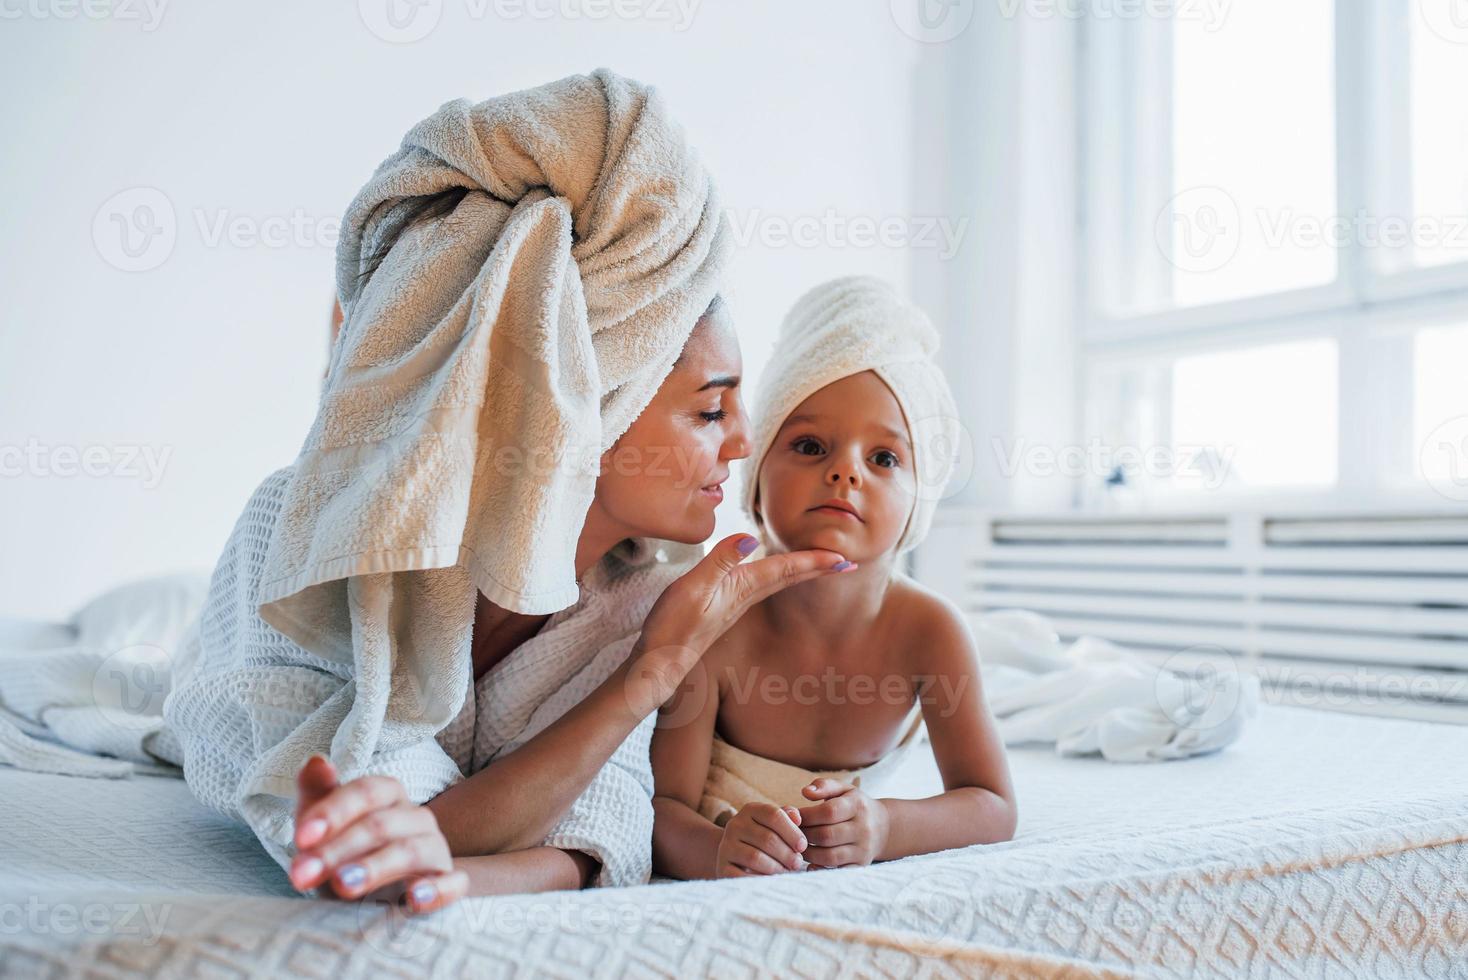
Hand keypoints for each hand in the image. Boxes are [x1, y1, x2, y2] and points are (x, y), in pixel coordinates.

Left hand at [289, 754, 468, 914]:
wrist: (375, 902)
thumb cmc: (346, 858)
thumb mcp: (323, 831)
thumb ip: (317, 795)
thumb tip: (315, 761)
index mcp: (389, 796)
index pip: (367, 791)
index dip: (333, 811)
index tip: (300, 838)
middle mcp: (416, 817)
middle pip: (381, 824)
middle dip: (337, 849)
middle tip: (302, 875)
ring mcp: (436, 850)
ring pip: (410, 852)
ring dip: (375, 867)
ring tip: (342, 885)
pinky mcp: (450, 884)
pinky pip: (452, 883)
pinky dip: (436, 890)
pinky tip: (414, 900)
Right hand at [629, 535, 856, 709]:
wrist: (658, 665)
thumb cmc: (672, 628)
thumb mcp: (693, 588)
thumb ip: (720, 561)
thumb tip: (751, 537)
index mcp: (741, 588)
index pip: (785, 569)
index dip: (814, 560)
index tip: (844, 558)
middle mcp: (743, 597)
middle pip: (788, 577)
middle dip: (817, 568)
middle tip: (847, 563)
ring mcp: (733, 605)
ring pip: (775, 583)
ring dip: (799, 572)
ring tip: (819, 566)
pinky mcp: (721, 610)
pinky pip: (758, 588)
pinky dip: (774, 578)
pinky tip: (770, 577)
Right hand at [714, 803, 807, 877]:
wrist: (736, 855)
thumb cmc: (765, 838)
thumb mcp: (776, 824)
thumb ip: (788, 817)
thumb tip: (796, 818)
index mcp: (750, 810)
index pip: (774, 815)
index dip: (792, 832)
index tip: (802, 847)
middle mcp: (735, 825)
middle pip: (767, 838)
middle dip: (787, 853)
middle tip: (797, 863)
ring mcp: (726, 846)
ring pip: (755, 858)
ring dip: (776, 867)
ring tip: (787, 871)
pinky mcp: (722, 867)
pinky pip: (743, 876)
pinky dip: (760, 880)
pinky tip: (772, 881)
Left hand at [796, 779, 889, 868]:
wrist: (883, 827)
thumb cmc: (855, 805)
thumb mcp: (844, 789)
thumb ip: (824, 785)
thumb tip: (805, 791)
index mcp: (858, 806)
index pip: (828, 812)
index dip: (806, 815)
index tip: (793, 817)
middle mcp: (863, 828)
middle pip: (826, 835)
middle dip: (804, 835)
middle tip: (790, 834)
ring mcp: (864, 849)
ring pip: (830, 856)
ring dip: (808, 853)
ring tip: (798, 847)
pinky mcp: (861, 865)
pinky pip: (837, 871)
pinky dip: (820, 868)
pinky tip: (810, 862)